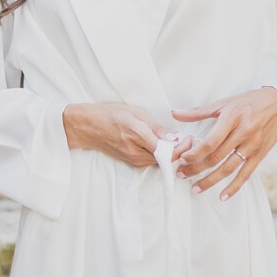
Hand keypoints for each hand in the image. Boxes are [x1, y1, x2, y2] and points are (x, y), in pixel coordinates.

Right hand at [63, 102, 186, 169]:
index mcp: (138, 138)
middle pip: (165, 159)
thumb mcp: (134, 113)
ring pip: (159, 162)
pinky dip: (159, 155)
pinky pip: (150, 161)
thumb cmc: (109, 115)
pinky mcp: (131, 162)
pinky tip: (162, 145)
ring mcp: (133, 160)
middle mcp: (136, 154)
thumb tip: (173, 138)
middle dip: (179, 151)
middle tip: (186, 139)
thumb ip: (155, 127)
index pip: (167, 151)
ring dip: (170, 154)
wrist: (87, 127)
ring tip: (176, 141)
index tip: (189, 139)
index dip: (182, 147)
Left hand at [170, 87, 276, 199]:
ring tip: (195, 188)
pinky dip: (234, 187)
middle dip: (196, 169)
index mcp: (232, 118)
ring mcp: (253, 145)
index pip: (211, 141)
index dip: (195, 153)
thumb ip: (198, 111)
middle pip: (216, 157)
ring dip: (210, 181)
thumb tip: (174, 113)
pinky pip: (246, 174)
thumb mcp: (225, 102)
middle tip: (181, 175)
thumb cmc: (250, 101)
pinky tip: (222, 196)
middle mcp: (243, 133)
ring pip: (228, 168)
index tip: (182, 159)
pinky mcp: (260, 155)